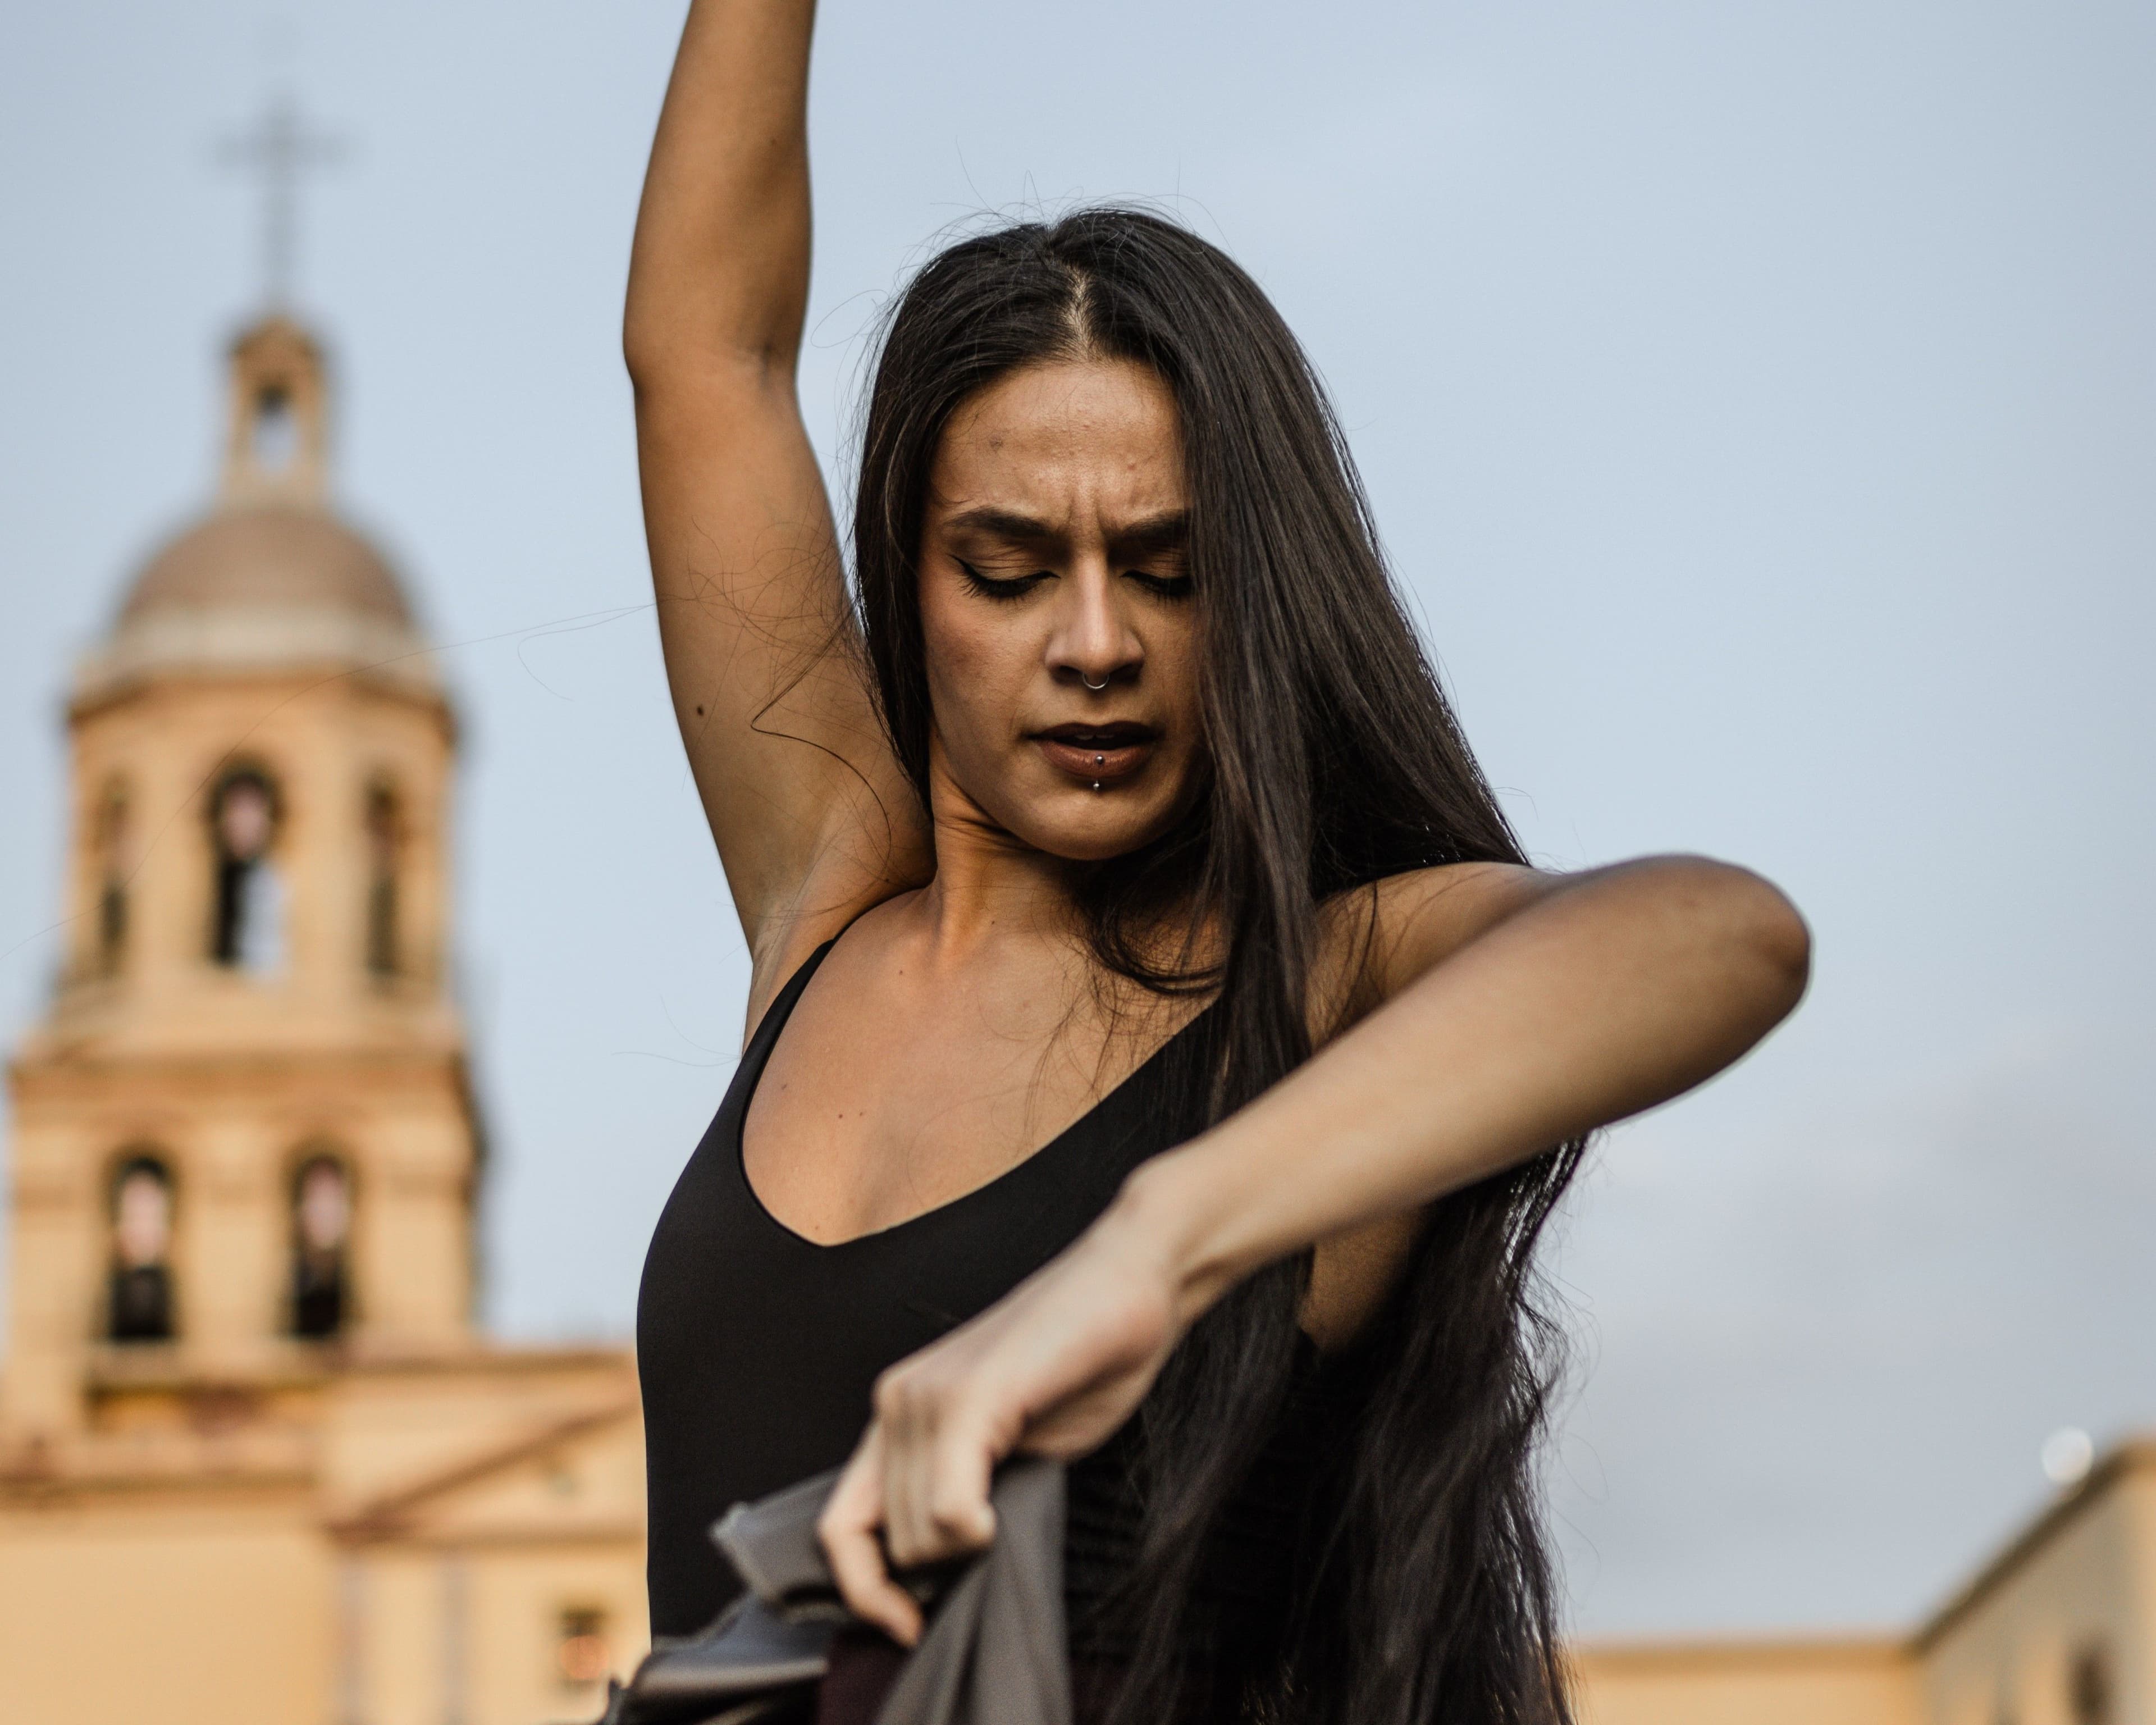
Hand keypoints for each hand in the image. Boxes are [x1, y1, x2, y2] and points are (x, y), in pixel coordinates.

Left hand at [814, 1209, 1184, 1644]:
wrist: (1129, 1284)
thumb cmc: (1080, 1361)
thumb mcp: (1007, 1441)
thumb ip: (961, 1488)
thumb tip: (943, 1566)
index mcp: (898, 1412)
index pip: (840, 1528)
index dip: (864, 1591)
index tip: (909, 1626)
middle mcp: (897, 1401)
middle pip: (890, 1543)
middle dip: (942, 1567)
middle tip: (998, 1535)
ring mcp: (928, 1396)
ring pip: (918, 1534)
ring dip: (966, 1548)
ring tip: (1013, 1499)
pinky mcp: (971, 1396)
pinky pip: (945, 1505)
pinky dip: (970, 1530)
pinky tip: (998, 1517)